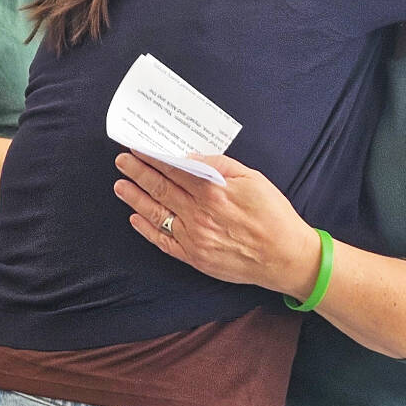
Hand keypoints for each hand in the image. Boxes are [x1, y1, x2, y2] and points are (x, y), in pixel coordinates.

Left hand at [113, 152, 316, 297]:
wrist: (285, 257)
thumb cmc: (273, 215)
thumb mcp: (253, 179)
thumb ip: (220, 165)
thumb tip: (192, 157)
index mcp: (212, 191)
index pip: (173, 169)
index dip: (153, 158)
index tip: (138, 148)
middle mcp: (198, 214)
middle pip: (159, 188)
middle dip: (137, 172)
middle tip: (122, 161)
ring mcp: (193, 238)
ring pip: (155, 214)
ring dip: (134, 198)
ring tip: (120, 185)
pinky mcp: (194, 257)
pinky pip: (163, 242)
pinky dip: (146, 230)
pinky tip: (135, 218)